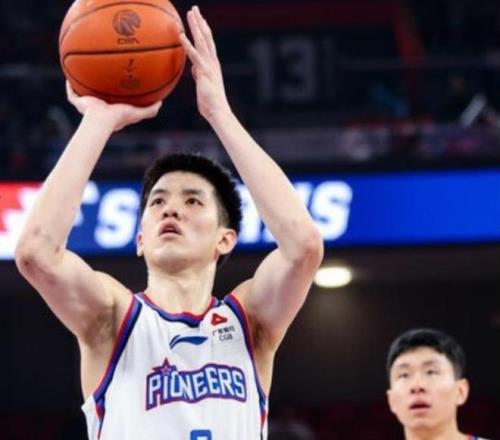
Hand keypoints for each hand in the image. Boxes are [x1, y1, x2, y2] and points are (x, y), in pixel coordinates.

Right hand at [66, 82, 161, 131]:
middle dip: (97, 85)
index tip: (118, 83)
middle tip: (100, 74)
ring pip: (82, 92)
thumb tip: (161, 103)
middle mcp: (98, 106)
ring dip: (82, 84)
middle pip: (96, 94)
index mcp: (111, 109)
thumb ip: (150, 110)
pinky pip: (71, 92)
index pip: (112, 99)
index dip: (114, 92)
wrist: (101, 120)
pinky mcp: (77, 102)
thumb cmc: (119, 118)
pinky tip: (68, 74)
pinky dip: (69, 85)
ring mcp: (87, 105)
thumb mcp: (138, 113)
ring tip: (81, 70)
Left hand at [180, 6, 230, 120]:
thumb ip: (199, 75)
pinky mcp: (204, 72)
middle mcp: (212, 62)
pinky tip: (181, 35)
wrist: (218, 112)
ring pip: (202, 42)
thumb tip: (194, 69)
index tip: (199, 19)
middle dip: (200, 22)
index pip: (208, 44)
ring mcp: (209, 66)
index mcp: (212, 64)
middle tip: (194, 9)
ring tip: (191, 13)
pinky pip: (194, 55)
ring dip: (196, 26)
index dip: (203, 30)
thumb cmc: (210, 103)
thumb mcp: (203, 85)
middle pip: (206, 38)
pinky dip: (188, 45)